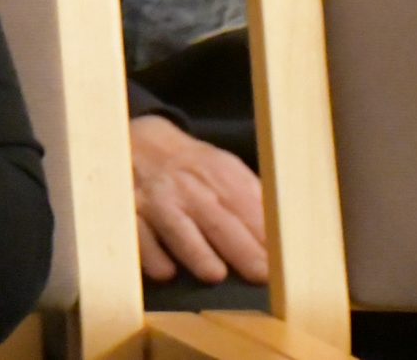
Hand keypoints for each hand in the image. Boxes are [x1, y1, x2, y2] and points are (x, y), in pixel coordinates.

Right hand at [129, 114, 267, 283]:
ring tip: (214, 274)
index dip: (265, 236)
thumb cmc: (192, 168)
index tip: (283, 262)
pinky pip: (138, 236)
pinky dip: (150, 253)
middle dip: (239, 246)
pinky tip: (165, 272)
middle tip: (259, 273)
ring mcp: (156, 201)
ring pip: (176, 226)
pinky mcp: (128, 215)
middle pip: (217, 219)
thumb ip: (254, 199)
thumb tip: (288, 235)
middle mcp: (188, 188)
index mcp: (218, 175)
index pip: (247, 208)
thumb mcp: (225, 169)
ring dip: (195, 250)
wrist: (138, 141)